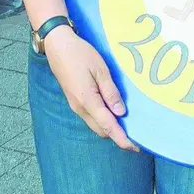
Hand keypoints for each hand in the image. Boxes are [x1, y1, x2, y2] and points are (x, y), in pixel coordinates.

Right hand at [43, 27, 137, 151]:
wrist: (57, 45)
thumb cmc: (80, 54)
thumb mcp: (101, 70)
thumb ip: (110, 92)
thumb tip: (120, 113)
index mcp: (87, 101)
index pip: (108, 126)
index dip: (122, 139)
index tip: (135, 147)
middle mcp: (80, 108)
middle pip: (101, 130)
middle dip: (117, 136)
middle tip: (135, 135)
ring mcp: (75, 105)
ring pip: (95, 125)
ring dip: (110, 128)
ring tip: (127, 125)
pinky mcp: (74, 100)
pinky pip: (90, 117)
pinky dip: (103, 120)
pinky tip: (112, 112)